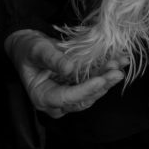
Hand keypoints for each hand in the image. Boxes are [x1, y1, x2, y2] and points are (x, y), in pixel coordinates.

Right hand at [4, 29, 124, 118]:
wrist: (28, 46)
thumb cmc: (27, 49)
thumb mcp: (36, 50)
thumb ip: (51, 59)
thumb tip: (69, 68)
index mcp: (42, 97)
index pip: (67, 98)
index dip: (85, 90)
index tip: (100, 79)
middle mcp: (57, 102)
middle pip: (84, 98)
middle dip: (102, 84)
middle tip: (116, 71)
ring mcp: (68, 95)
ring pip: (92, 92)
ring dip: (108, 78)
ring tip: (120, 63)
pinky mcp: (77, 87)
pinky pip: (94, 83)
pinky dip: (106, 72)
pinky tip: (118, 62)